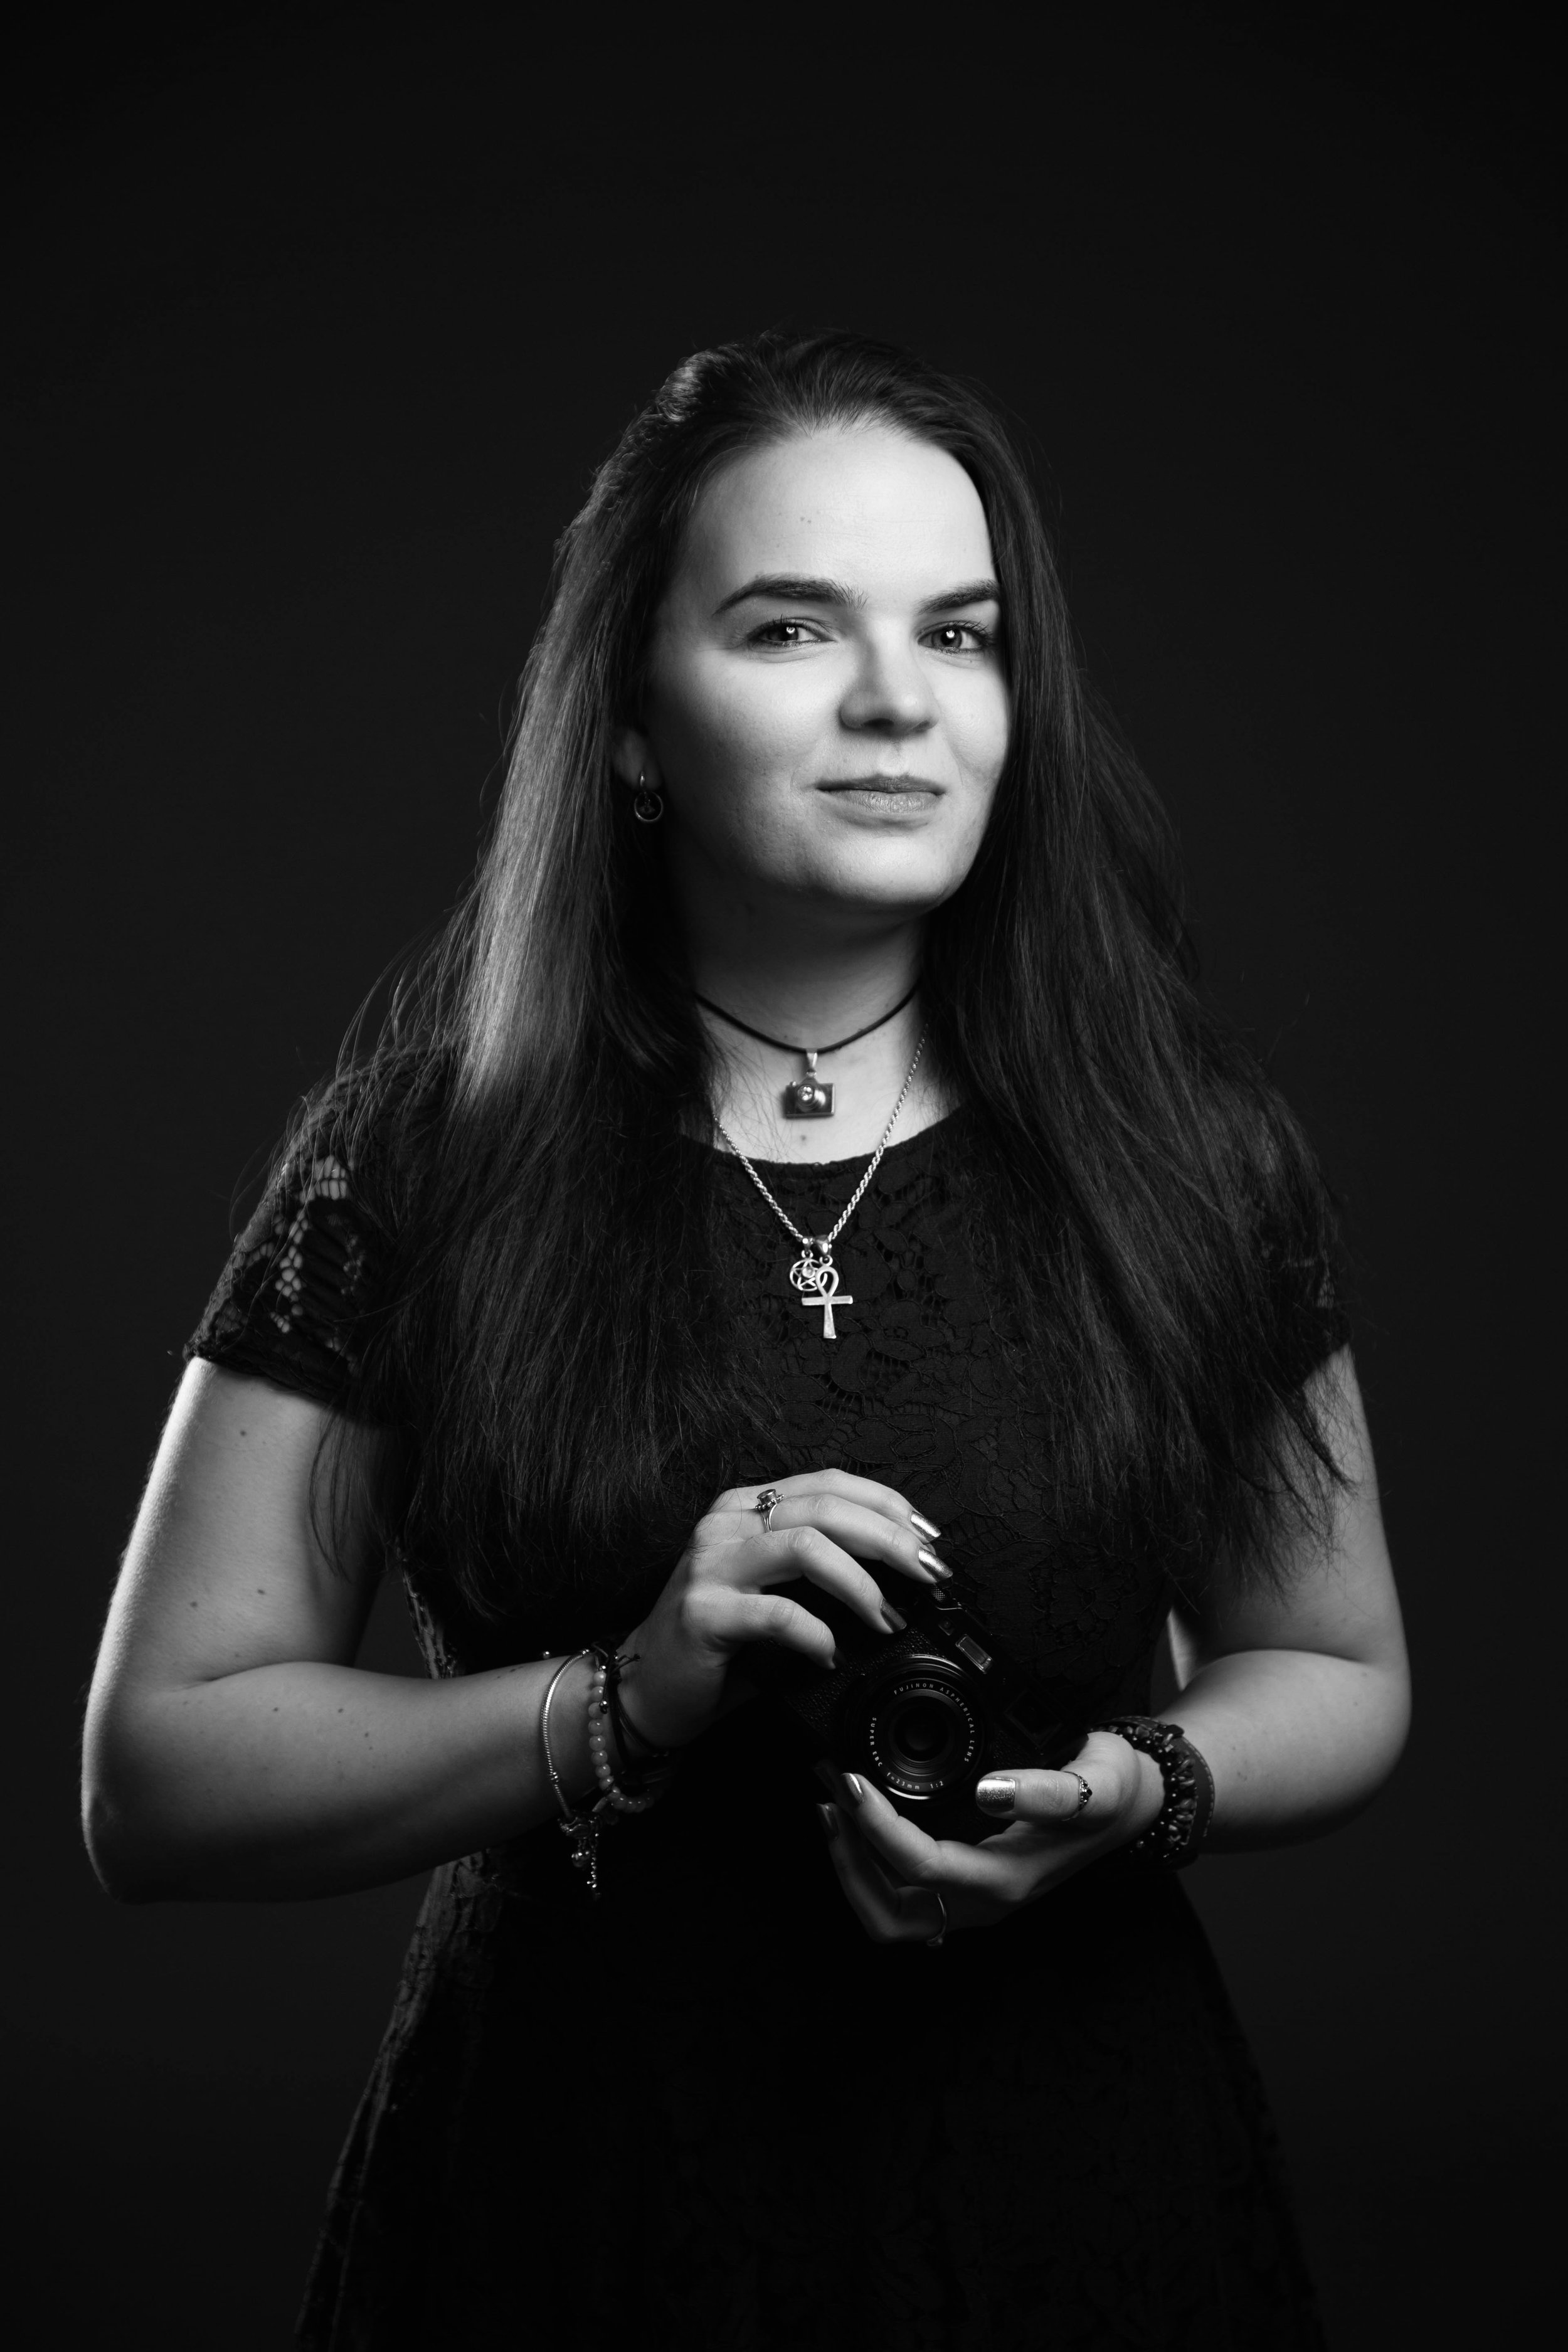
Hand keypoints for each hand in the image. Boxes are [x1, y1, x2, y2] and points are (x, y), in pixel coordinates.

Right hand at [616, 1470, 948, 1750]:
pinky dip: (817, 1634)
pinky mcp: (702, 1612)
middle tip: (929, 1574)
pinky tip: (831, 1654)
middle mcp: (725, 1524)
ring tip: (886, 1619)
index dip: (888, 1505)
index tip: (930, 1538)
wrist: (646, 1690)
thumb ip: (820, 1567)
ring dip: (861, 1584)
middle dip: (891, 1540)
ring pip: (806, 1547)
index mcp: (745, 1506)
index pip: (830, 1482)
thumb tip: (904, 1575)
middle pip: (826, 1508)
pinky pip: (777, 1614)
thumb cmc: (720, 1643)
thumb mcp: (772, 1589)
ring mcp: (710, 1565)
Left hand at [818, 1730, 1165, 1942]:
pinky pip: (903, 1897)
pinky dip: (869, 1864)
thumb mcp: (1095, 1781)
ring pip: (890, 1914)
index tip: (851, 1781)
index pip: (920, 1866)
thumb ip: (1048, 1792)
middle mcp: (984, 1901)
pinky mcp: (966, 1887)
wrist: (1133, 1806)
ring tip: (831, 1806)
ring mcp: (973, 1901)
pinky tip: (859, 1820)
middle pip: (889, 1914)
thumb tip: (990, 1793)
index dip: (876, 1826)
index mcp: (1006, 1880)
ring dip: (850, 1866)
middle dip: (846, 1861)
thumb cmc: (1112, 1791)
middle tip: (827, 1799)